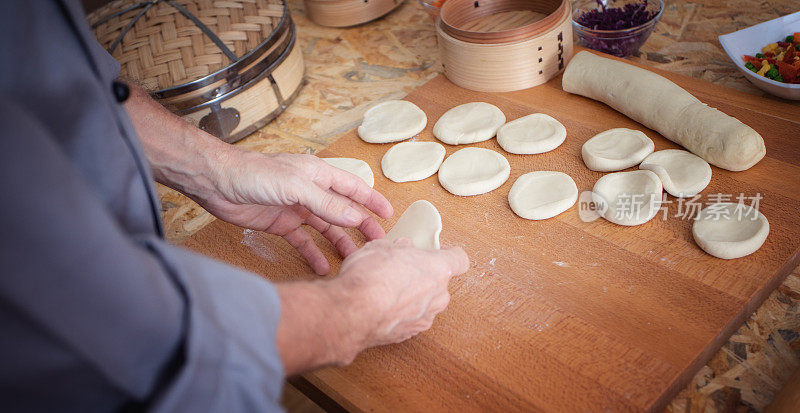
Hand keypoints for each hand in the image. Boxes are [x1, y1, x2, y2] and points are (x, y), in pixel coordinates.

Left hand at [197, 150, 393, 274]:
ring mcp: (295, 208)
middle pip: (342, 210)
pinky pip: (302, 241)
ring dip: (339, 243)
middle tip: (377, 244)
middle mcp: (310, 191)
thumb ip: (326, 203)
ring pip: (325, 228)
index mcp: (318, 174)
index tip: (389, 214)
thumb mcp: (296, 186)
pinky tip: (322, 267)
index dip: (371, 200)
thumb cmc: (255, 174)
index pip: (352, 188)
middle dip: (360, 226)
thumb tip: (354, 216)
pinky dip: (313, 253)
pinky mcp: (280, 224)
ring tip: (353, 260)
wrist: (217, 182)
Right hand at [325, 238, 469, 364]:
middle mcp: (438, 296)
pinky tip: (381, 308)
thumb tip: (401, 248)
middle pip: (440, 283)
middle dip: (424, 276)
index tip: (437, 252)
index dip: (449, 254)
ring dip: (412, 297)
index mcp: (438, 270)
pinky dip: (400, 314)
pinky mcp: (408, 334)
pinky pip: (410, 319)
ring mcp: (425, 318)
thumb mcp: (381, 248)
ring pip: (426, 303)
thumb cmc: (369, 277)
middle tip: (402, 269)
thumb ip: (398, 248)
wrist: (352, 313)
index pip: (460, 260)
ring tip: (387, 290)